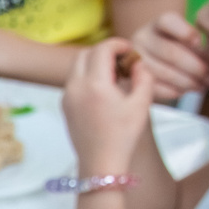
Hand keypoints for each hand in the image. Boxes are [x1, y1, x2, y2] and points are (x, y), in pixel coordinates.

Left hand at [62, 39, 155, 170]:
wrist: (100, 163)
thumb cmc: (123, 136)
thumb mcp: (142, 104)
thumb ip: (144, 77)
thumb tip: (138, 63)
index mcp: (94, 84)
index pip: (102, 49)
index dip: (118, 44)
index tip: (130, 50)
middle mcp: (75, 87)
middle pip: (85, 54)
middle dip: (105, 51)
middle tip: (123, 60)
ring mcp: (66, 97)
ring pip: (77, 67)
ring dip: (95, 63)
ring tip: (115, 75)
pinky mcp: (65, 106)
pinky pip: (74, 81)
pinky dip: (87, 76)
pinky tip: (104, 88)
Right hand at [131, 11, 208, 102]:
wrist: (146, 65)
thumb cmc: (175, 51)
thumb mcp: (183, 41)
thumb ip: (196, 45)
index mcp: (156, 24)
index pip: (168, 21)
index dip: (184, 31)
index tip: (199, 42)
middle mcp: (141, 38)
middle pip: (170, 51)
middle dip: (195, 66)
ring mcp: (134, 59)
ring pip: (163, 72)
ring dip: (187, 82)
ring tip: (203, 86)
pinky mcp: (131, 80)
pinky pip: (155, 87)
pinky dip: (174, 91)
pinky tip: (186, 91)